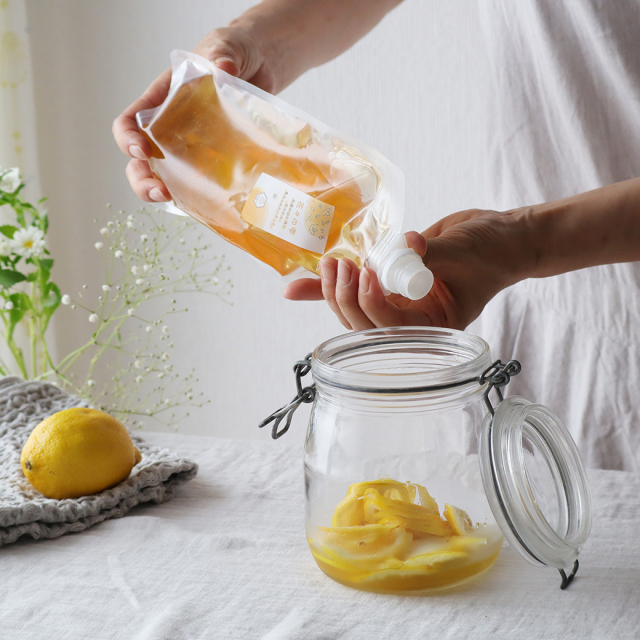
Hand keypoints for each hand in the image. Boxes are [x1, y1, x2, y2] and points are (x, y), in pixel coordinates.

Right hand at [112, 27, 276, 202]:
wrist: (262, 68)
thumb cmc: (234, 53)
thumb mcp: (226, 47)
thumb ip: (223, 55)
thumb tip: (223, 69)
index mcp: (162, 100)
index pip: (130, 122)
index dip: (127, 138)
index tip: (141, 149)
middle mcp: (170, 127)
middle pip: (140, 159)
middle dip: (141, 177)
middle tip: (158, 190)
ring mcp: (191, 147)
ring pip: (164, 176)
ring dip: (161, 191)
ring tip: (170, 199)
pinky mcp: (214, 160)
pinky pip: (200, 183)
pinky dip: (197, 196)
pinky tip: (205, 205)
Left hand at [283, 209, 532, 330]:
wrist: (498, 237)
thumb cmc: (492, 250)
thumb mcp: (465, 251)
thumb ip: (430, 252)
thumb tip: (404, 245)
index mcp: (435, 328)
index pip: (394, 329)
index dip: (374, 305)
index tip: (367, 274)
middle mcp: (412, 322)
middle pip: (366, 326)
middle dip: (346, 299)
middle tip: (340, 266)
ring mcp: (398, 305)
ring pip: (355, 313)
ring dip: (334, 292)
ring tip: (328, 264)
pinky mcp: (387, 286)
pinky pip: (355, 290)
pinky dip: (325, 288)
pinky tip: (294, 289)